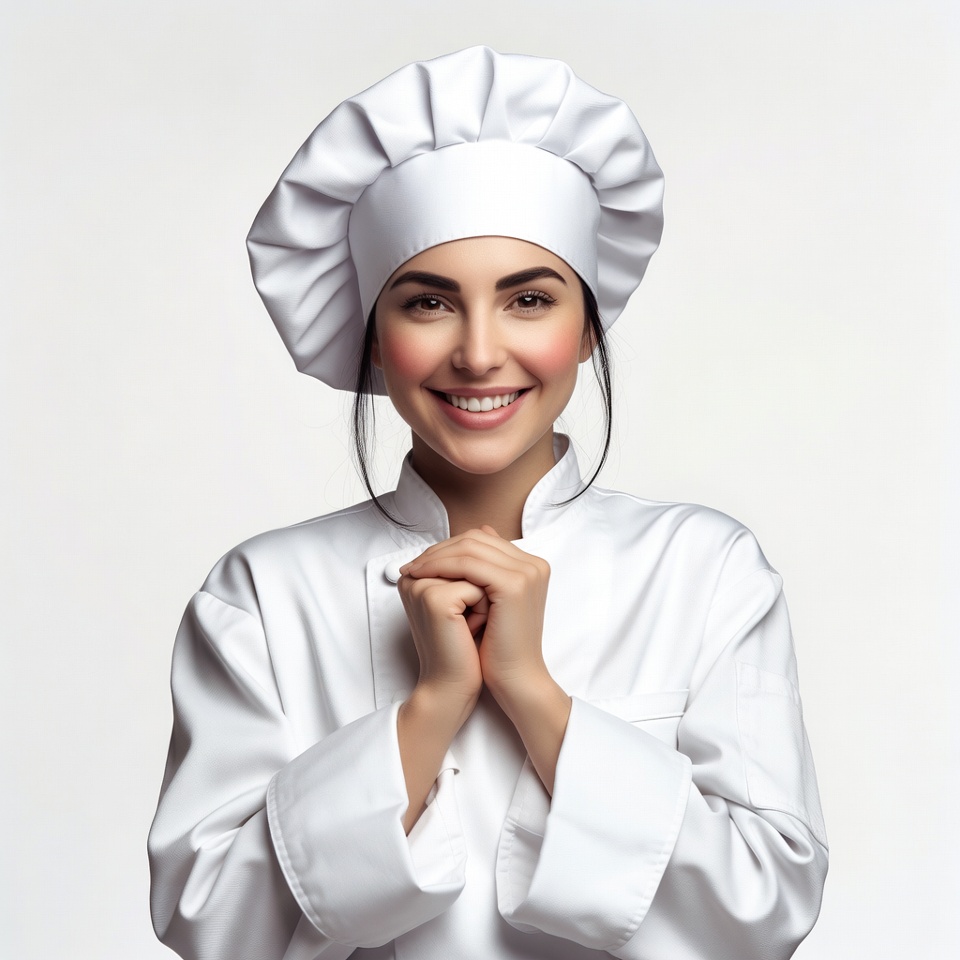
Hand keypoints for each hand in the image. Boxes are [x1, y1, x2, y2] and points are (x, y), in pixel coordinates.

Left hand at [399, 526, 550, 705]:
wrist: (515, 679)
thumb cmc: (499, 647)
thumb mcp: (489, 604)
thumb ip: (482, 574)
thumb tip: (469, 545)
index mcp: (531, 566)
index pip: (483, 539)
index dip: (449, 547)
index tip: (421, 562)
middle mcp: (534, 565)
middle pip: (476, 539)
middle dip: (439, 549)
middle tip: (412, 564)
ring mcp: (527, 572)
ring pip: (470, 547)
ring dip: (436, 556)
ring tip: (413, 571)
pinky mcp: (514, 584)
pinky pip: (468, 564)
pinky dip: (441, 566)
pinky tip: (423, 576)